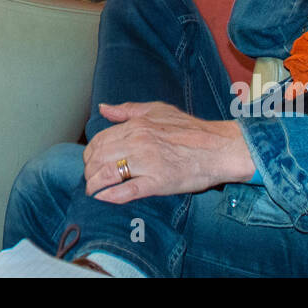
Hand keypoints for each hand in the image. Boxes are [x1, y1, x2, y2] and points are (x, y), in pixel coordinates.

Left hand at [81, 102, 254, 204]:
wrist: (218, 148)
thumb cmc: (190, 128)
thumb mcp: (157, 110)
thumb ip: (128, 110)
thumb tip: (103, 108)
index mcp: (136, 125)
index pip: (100, 140)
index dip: (90, 153)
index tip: (90, 162)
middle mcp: (138, 142)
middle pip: (99, 157)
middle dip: (89, 170)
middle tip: (89, 179)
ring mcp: (147, 162)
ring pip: (108, 173)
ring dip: (94, 184)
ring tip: (93, 191)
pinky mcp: (158, 182)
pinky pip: (127, 191)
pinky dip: (110, 196)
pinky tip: (103, 198)